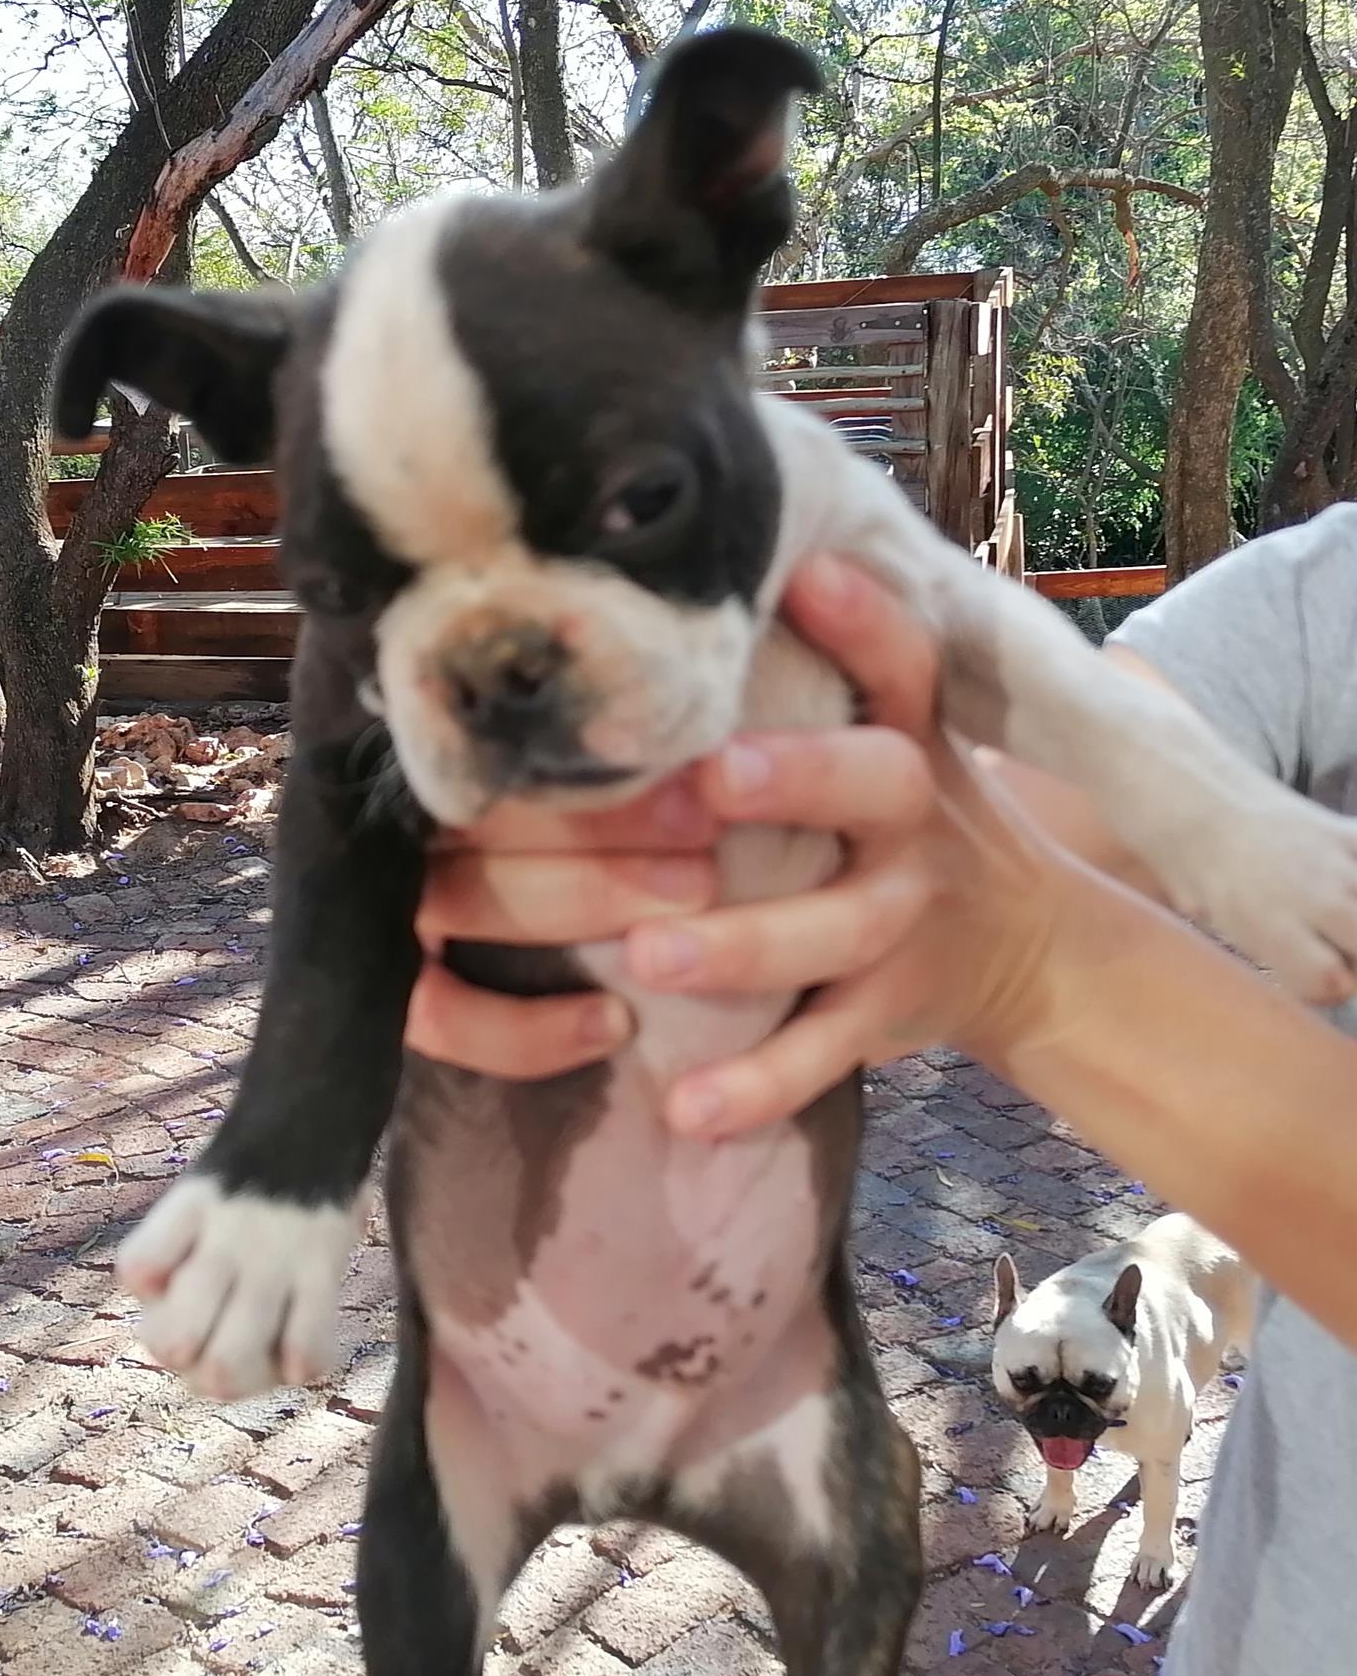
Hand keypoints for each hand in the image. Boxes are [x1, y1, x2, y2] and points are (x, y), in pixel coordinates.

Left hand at [407, 556, 1073, 1134]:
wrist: (1028, 943)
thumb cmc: (906, 811)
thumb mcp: (893, 733)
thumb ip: (825, 671)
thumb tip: (695, 565)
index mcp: (910, 736)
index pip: (902, 661)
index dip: (861, 617)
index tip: (803, 573)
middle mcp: (916, 818)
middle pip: (873, 785)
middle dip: (796, 779)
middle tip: (710, 778)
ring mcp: (905, 920)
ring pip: (834, 933)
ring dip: (743, 946)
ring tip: (648, 959)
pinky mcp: (888, 1011)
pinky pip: (822, 1051)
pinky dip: (759, 1087)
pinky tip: (686, 1110)